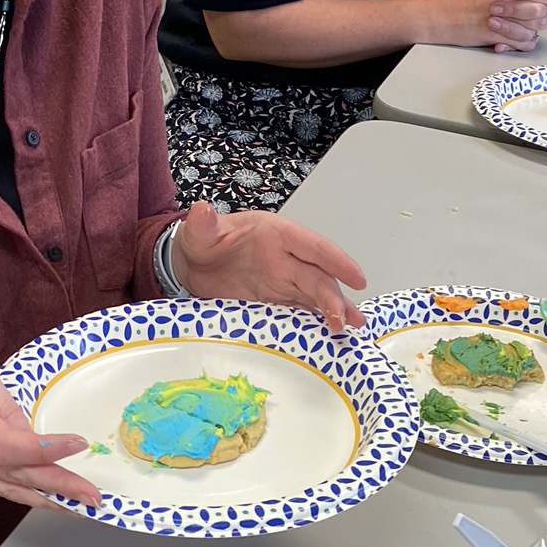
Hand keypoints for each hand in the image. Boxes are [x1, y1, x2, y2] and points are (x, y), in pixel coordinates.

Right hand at [0, 351, 100, 510]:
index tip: (77, 443)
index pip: (6, 444)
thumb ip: (1, 401)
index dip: (44, 449)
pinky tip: (57, 500)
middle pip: (15, 474)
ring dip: (52, 498)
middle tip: (95, 495)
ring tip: (86, 504)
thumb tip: (32, 433)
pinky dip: (33, 495)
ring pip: (12, 488)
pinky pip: (4, 488)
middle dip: (60, 485)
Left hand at [169, 202, 366, 332]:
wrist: (191, 266)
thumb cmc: (203, 242)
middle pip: (317, 278)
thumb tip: (202, 211)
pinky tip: (329, 335)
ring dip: (334, 311)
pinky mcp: (275, 302)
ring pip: (315, 297)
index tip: (355, 276)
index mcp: (276, 235)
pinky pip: (300, 313)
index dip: (336, 261)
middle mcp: (286, 259)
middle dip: (333, 297)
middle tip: (342, 319)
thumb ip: (202, 223)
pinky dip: (315, 324)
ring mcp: (283, 282)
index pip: (312, 247)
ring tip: (351, 327)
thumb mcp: (198, 231)